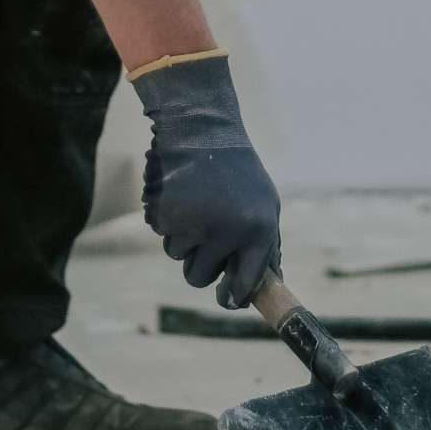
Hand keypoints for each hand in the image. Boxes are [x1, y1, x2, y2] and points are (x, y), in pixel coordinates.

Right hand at [134, 53, 280, 307]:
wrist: (203, 130)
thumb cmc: (238, 171)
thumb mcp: (265, 204)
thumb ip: (266, 245)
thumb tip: (268, 284)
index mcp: (259, 231)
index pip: (245, 283)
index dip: (232, 297)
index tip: (226, 299)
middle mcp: (228, 233)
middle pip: (201, 278)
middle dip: (200, 265)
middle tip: (204, 239)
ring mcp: (196, 225)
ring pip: (178, 257)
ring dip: (183, 239)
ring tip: (196, 204)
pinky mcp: (168, 215)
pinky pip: (162, 235)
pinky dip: (168, 221)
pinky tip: (180, 195)